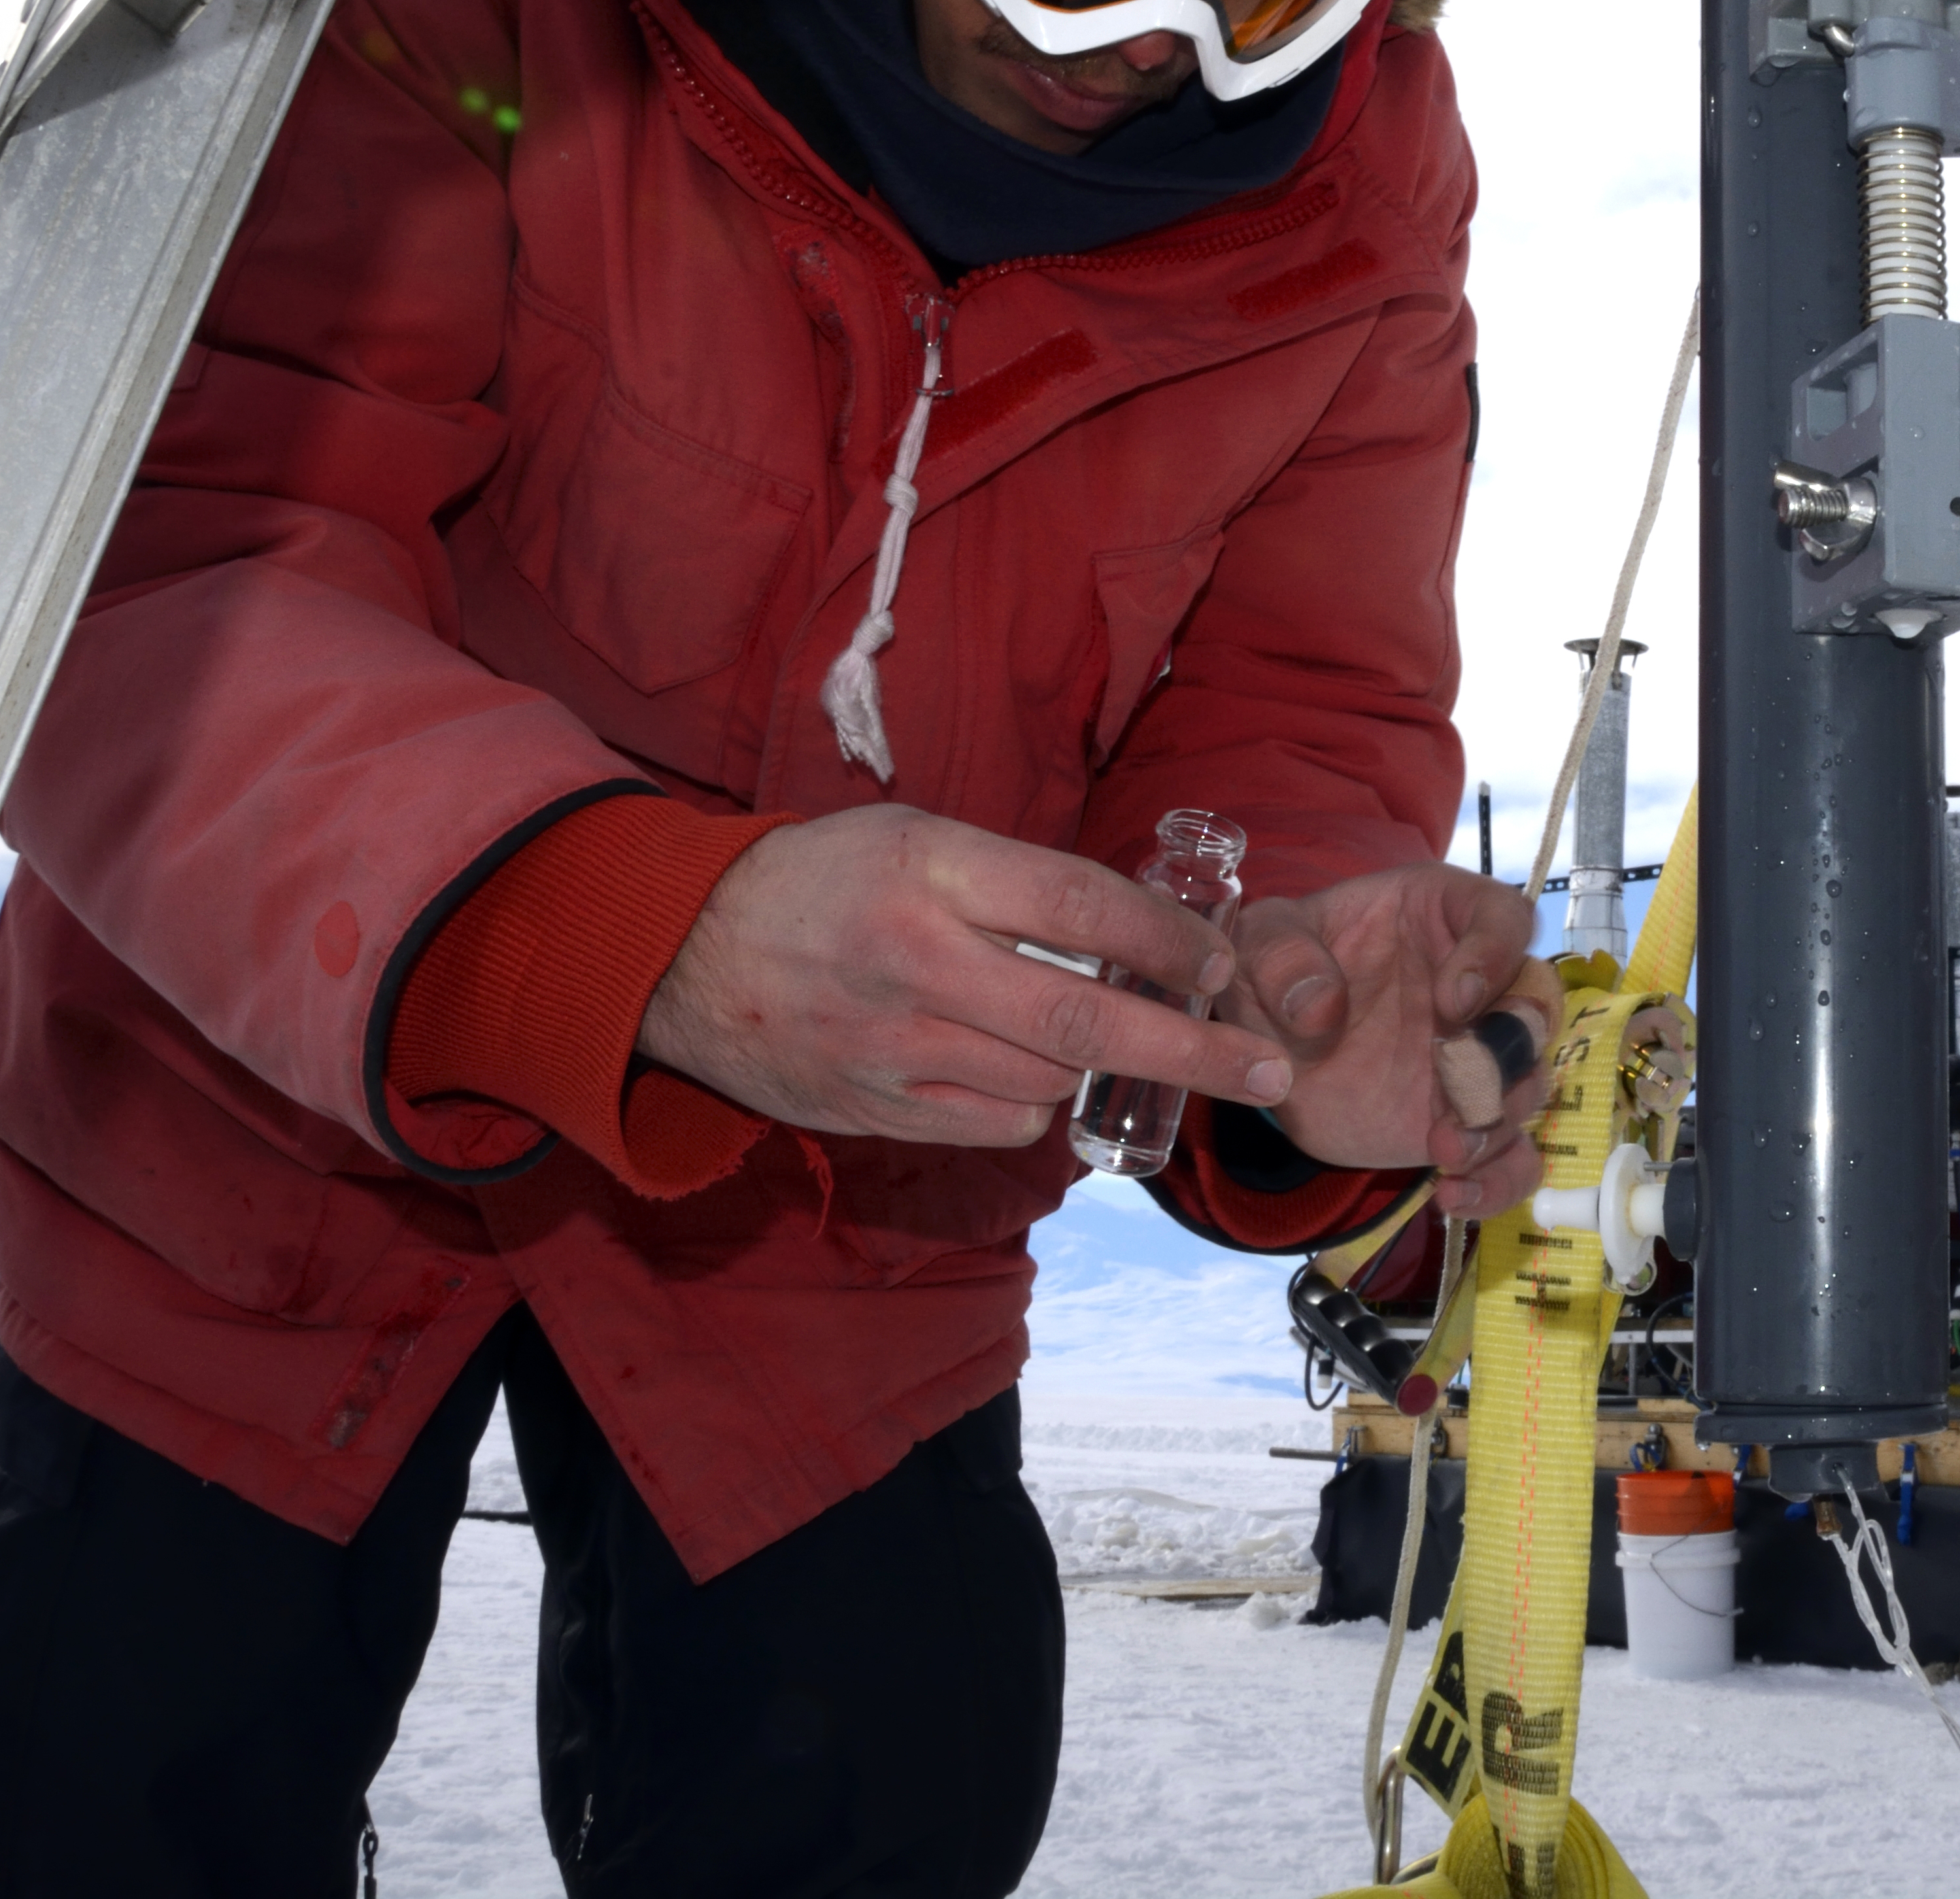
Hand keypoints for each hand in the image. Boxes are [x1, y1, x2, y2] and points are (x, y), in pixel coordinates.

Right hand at [638, 806, 1292, 1146]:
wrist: (687, 954)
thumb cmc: (824, 880)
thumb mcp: (919, 838)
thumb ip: (1020, 880)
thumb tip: (1141, 928)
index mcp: (931, 870)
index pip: (1082, 904)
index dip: (1170, 938)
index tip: (1225, 960)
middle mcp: (916, 961)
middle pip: (1085, 1017)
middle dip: (1196, 1048)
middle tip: (1273, 1066)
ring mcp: (895, 1047)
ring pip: (1050, 1077)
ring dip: (1104, 1065)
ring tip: (1121, 1041)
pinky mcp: (879, 1109)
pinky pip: (1002, 1121)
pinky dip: (1037, 1102)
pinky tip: (1026, 1069)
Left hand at [1222, 864, 1557, 1218]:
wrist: (1273, 1044)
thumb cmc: (1282, 970)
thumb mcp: (1260, 942)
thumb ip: (1279, 955)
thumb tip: (1319, 1008)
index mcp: (1444, 918)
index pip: (1504, 918)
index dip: (1494, 956)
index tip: (1453, 999)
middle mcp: (1480, 985)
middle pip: (1536, 1006)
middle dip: (1512, 1048)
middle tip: (1464, 1080)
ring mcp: (1479, 1058)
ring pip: (1529, 1084)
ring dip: (1496, 1119)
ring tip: (1444, 1149)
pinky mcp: (1468, 1121)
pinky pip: (1514, 1157)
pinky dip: (1496, 1181)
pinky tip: (1450, 1194)